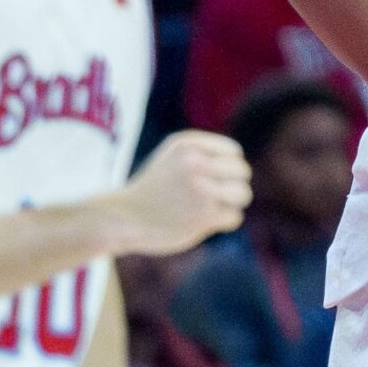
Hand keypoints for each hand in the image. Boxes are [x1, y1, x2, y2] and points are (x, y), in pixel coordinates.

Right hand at [111, 130, 250, 256]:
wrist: (124, 218)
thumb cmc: (152, 188)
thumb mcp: (172, 156)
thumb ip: (203, 152)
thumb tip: (239, 160)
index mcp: (188, 144)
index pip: (234, 152)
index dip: (229, 167)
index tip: (213, 180)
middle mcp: (195, 162)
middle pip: (243, 172)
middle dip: (233, 186)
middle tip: (215, 197)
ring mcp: (200, 188)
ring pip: (243, 194)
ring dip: (233, 204)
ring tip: (214, 208)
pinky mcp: (204, 215)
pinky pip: (234, 217)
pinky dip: (223, 222)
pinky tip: (204, 222)